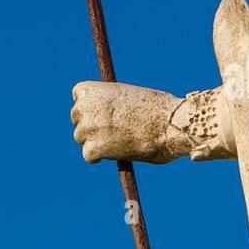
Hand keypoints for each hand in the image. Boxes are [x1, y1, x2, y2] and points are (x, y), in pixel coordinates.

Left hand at [70, 81, 187, 164]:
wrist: (170, 124)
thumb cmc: (158, 109)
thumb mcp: (130, 96)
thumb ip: (113, 104)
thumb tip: (107, 117)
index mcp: (95, 90)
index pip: (79, 95)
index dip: (89, 105)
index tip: (98, 112)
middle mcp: (87, 107)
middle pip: (77, 118)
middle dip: (90, 124)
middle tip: (107, 133)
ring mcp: (89, 128)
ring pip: (82, 138)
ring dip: (95, 142)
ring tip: (117, 143)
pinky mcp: (94, 148)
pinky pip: (88, 156)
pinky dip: (98, 158)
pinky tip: (112, 156)